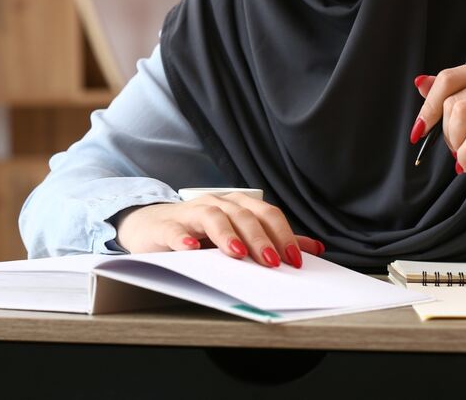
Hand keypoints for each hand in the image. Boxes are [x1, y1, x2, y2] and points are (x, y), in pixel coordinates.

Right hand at [114, 192, 324, 267]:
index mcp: (237, 206)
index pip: (266, 214)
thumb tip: (313, 249)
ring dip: (227, 234)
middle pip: (243, 215)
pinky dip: (182, 238)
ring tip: (237, 253)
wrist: (152, 226)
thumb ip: (273, 241)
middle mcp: (216, 203)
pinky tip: (189, 248)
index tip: (295, 260)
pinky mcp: (165, 226)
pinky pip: (174, 230)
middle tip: (272, 262)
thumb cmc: (200, 233)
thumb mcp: (238, 236)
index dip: (283, 235)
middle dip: (260, 238)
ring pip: (212, 216)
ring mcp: (190, 213)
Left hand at [410, 63, 465, 195]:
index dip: (428, 104)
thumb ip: (455, 96)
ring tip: (462, 154)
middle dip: (443, 129)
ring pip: (464, 114)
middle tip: (453, 147)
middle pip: (454, 99)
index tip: (420, 128)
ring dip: (454, 141)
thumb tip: (420, 82)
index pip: (449, 77)